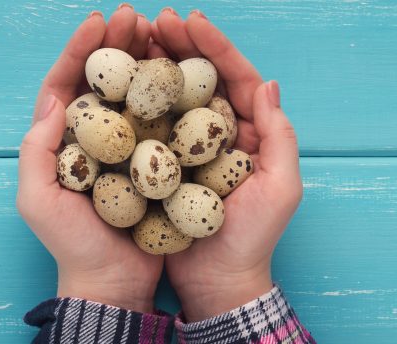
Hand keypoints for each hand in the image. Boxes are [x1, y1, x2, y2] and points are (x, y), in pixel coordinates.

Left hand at [16, 5, 160, 312]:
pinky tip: (186, 71)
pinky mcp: (153, 160)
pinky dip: (172, 93)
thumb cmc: (70, 244)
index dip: (80, 50)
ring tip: (161, 30)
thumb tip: (54, 99)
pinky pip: (163, 119)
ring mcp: (124, 147)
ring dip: (145, 59)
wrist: (113, 281)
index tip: (98, 22)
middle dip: (115, 44)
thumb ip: (36, 150)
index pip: (66, 83)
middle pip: (102, 79)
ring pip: (134, 92)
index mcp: (59, 140)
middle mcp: (91, 137)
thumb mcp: (38, 200)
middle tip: (134, 16)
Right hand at [154, 10, 303, 320]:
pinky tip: (116, 83)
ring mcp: (186, 147)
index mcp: (249, 132)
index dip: (214, 46)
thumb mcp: (280, 188)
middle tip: (153, 20)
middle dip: (179, 45)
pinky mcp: (160, 165)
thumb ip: (279, 135)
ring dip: (154, 65)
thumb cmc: (254, 239)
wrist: (217, 281)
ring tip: (132, 38)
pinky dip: (133, 101)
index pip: (234, 77)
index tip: (191, 21)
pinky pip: (147, 125)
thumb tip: (267, 81)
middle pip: (198, 78)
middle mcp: (216, 133)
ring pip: (170, 95)